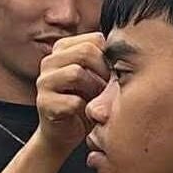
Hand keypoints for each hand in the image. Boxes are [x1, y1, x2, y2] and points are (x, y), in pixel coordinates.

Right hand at [35, 33, 109, 155]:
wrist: (65, 133)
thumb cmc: (87, 101)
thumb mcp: (98, 76)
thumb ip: (105, 60)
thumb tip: (128, 52)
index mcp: (63, 48)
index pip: (95, 39)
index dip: (110, 57)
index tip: (113, 74)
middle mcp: (50, 61)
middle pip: (85, 51)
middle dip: (104, 71)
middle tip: (109, 88)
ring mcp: (44, 81)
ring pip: (76, 73)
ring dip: (95, 90)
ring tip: (99, 100)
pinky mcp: (44, 103)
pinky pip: (73, 101)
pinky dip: (86, 109)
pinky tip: (87, 113)